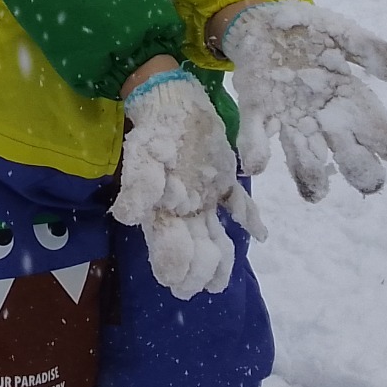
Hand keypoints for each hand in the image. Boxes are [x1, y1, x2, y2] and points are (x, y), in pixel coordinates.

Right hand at [110, 70, 263, 299]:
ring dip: (218, 257)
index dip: (172, 265)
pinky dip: (248, 217)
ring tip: (221, 282)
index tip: (178, 283)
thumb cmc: (157, 128)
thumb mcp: (144, 154)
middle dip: (196, 271)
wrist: (170, 98)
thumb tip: (127, 218)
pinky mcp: (222, 179)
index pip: (168, 245)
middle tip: (205, 288)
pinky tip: (260, 233)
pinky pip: (236, 203)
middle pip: (191, 247)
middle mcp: (184, 208)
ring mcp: (204, 195)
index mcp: (165, 206)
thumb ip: (138, 185)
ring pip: (212, 234)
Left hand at [222, 0, 386, 200]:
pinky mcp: (255, 108)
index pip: (370, 123)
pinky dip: (256, 147)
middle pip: (342, 148)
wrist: (262, 20)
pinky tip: (257, 165)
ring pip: (301, 151)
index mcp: (345, 97)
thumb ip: (371, 51)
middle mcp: (319, 115)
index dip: (381, 138)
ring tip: (315, 194)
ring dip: (307, 170)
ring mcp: (287, 115)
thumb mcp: (342, 36)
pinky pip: (256, 131)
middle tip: (369, 183)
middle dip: (356, 166)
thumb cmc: (308, 33)